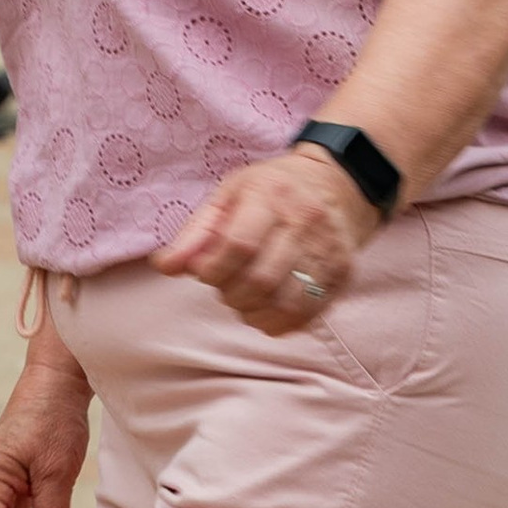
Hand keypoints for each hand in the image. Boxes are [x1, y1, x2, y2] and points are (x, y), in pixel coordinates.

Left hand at [151, 144, 383, 334]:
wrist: (338, 185)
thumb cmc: (272, 191)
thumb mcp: (228, 196)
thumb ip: (194, 234)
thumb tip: (165, 267)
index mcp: (271, 196)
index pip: (239, 245)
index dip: (213, 270)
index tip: (204, 272)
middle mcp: (305, 222)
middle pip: (261, 279)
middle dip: (231, 293)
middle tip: (225, 285)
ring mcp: (328, 251)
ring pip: (286, 303)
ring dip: (253, 311)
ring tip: (244, 298)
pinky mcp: (342, 274)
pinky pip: (306, 315)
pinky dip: (277, 322)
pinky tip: (265, 308)